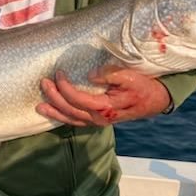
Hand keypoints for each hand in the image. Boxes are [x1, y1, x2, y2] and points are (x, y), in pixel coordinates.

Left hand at [36, 65, 172, 127]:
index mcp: (106, 107)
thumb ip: (110, 74)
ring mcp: (98, 121)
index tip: (59, 74)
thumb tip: (90, 74)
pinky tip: (55, 112)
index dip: (65, 87)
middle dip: (54, 98)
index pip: (78, 99)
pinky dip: (64, 118)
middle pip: (71, 111)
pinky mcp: (98, 120)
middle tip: (44, 83)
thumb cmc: (143, 87)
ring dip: (55, 112)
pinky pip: (77, 121)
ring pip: (71, 120)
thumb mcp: (130, 77)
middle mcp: (99, 118)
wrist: (155, 102)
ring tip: (40, 106)